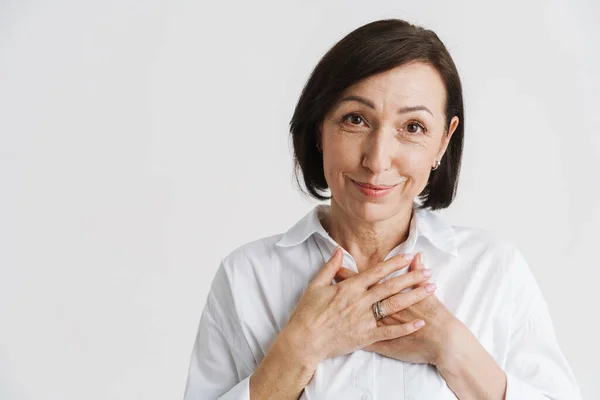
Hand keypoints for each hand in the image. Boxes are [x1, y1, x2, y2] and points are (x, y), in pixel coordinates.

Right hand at [280, 248, 436, 366]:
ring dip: (414, 296)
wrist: (304, 340)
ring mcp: (364, 319)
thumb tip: (338, 250)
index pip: (377, 272)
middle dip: (412, 278)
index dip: (394, 263)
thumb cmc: (307, 313)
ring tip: (430, 289)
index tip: (409, 256)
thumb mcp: (315, 285)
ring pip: (394, 305)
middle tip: (428, 271)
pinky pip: (389, 331)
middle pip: (391, 286)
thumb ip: (330, 267)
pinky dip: (405, 327)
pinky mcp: (366, 337)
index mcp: (349, 288)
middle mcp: (360, 301)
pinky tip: (420, 322)